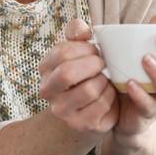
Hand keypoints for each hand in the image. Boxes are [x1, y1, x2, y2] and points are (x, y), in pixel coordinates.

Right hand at [38, 18, 118, 136]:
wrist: (85, 111)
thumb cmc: (83, 74)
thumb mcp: (77, 50)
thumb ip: (76, 32)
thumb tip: (83, 30)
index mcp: (45, 69)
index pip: (62, 52)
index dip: (85, 48)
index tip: (96, 50)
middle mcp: (48, 92)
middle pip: (68, 73)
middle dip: (93, 64)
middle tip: (103, 63)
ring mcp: (63, 111)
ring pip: (89, 89)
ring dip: (104, 80)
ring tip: (105, 79)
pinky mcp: (81, 124)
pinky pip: (102, 104)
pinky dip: (111, 95)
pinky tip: (108, 93)